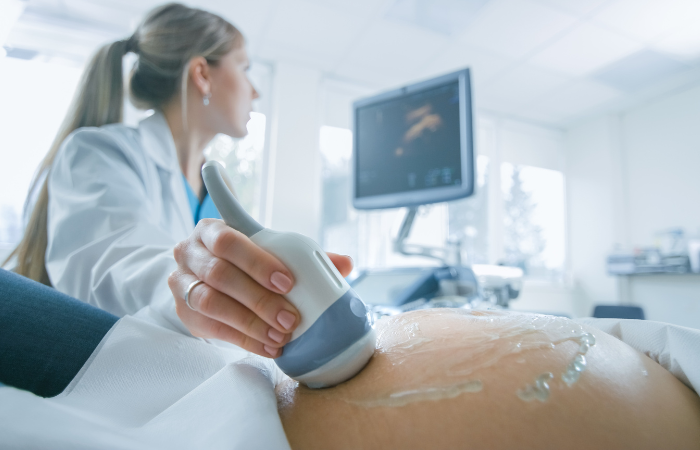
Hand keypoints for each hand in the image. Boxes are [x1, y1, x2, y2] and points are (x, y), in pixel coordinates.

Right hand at [168, 219, 352, 357]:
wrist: (204, 277)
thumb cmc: (243, 260)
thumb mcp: (267, 252)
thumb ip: (304, 256)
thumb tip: (345, 263)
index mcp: (212, 230)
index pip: (230, 241)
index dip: (258, 262)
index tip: (288, 282)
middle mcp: (190, 252)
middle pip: (220, 274)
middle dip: (259, 299)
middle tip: (290, 318)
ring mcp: (181, 282)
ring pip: (211, 303)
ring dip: (250, 323)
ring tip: (280, 337)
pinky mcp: (183, 312)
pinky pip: (212, 328)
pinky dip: (244, 339)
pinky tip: (268, 346)